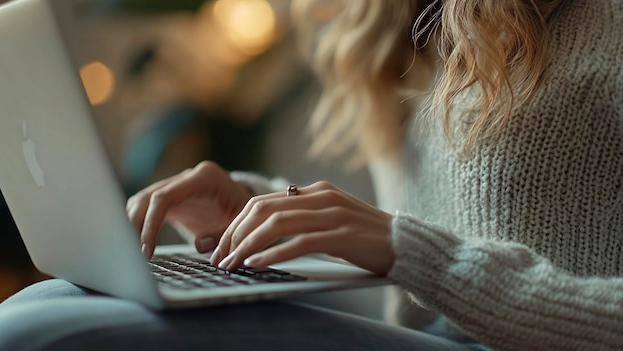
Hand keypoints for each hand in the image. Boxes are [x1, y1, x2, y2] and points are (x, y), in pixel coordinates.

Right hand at [126, 161, 251, 258]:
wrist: (252, 208)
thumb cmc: (248, 217)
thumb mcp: (242, 226)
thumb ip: (223, 235)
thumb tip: (199, 244)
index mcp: (205, 177)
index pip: (165, 197)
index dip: (150, 223)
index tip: (146, 249)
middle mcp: (188, 176)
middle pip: (148, 196)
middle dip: (135, 225)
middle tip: (130, 253)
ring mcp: (179, 185)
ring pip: (143, 200)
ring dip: (132, 225)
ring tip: (130, 252)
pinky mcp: (173, 197)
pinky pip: (148, 208)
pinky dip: (139, 224)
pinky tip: (137, 245)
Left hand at [210, 181, 394, 275]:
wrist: (406, 244)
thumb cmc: (365, 237)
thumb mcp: (332, 218)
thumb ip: (305, 216)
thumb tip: (268, 225)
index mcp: (317, 191)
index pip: (264, 200)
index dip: (237, 222)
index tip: (223, 244)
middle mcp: (322, 197)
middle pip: (264, 209)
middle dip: (235, 233)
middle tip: (220, 257)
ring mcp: (333, 215)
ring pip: (278, 224)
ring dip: (248, 244)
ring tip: (232, 263)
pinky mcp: (343, 236)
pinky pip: (300, 242)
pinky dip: (273, 253)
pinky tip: (257, 263)